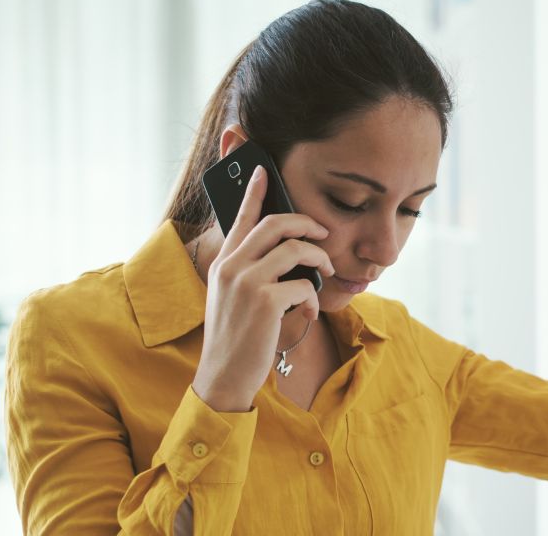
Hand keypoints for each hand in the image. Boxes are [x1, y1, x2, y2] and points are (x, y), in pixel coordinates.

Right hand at [190, 165, 336, 412]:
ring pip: (296, 249)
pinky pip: (304, 285)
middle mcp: (231, 267)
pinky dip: (314, 297)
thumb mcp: (233, 298)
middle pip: (275, 224)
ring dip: (319, 259)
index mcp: (223, 263)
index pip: (240, 218)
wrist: (224, 376)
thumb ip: (250, 272)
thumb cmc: (236, 338)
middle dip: (306, 223)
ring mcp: (247, 282)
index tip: (264, 170)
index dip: (254, 192)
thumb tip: (287, 254)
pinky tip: (308, 311)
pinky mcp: (266, 302)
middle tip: (323, 232)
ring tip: (324, 271)